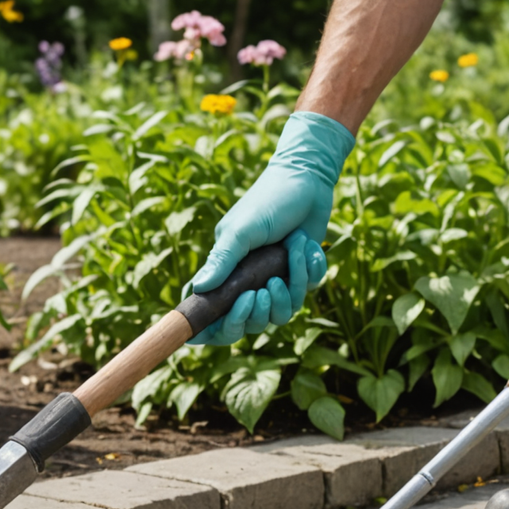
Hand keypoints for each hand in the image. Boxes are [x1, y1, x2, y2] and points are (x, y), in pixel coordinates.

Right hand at [186, 111, 353, 345]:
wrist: (306, 180)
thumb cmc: (268, 201)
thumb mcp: (241, 230)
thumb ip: (221, 260)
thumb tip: (197, 290)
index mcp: (225, 271)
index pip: (212, 313)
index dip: (212, 329)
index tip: (216, 328)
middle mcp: (248, 281)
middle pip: (249, 324)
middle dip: (257, 313)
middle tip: (264, 289)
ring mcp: (274, 279)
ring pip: (280, 313)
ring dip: (291, 285)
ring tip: (293, 251)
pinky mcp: (299, 274)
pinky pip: (305, 293)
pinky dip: (310, 270)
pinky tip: (307, 245)